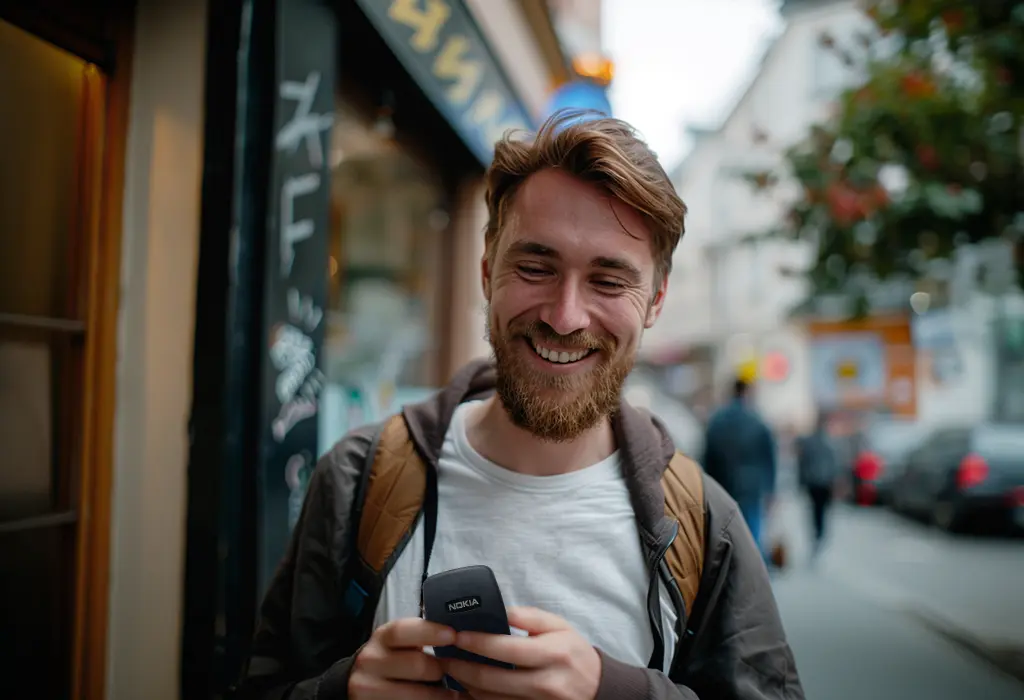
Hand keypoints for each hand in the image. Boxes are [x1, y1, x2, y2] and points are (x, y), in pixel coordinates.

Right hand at [348, 617, 459, 699]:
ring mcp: (368, 688)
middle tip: (452, 672)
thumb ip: (421, 634)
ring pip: (415, 694)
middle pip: (416, 665)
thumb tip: (457, 632)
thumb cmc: (392, 658)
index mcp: (381, 638)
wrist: (362, 682)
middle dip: (439, 669)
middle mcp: (370, 662)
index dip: (430, 632)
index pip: (403, 631)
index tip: (452, 635)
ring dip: (439, 695)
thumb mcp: (400, 641)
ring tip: (452, 694)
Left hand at [440, 607, 600, 699]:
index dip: (477, 642)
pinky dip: (479, 699)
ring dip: (466, 686)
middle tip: (443, 657)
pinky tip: (468, 688)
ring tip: (451, 670)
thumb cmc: (574, 653)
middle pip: (492, 679)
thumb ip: (530, 617)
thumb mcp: (560, 626)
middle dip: (462, 667)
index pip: (506, 649)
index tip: (457, 635)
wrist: (598, 690)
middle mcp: (545, 683)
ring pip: (491, 699)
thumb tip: (500, 610)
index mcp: (552, 654)